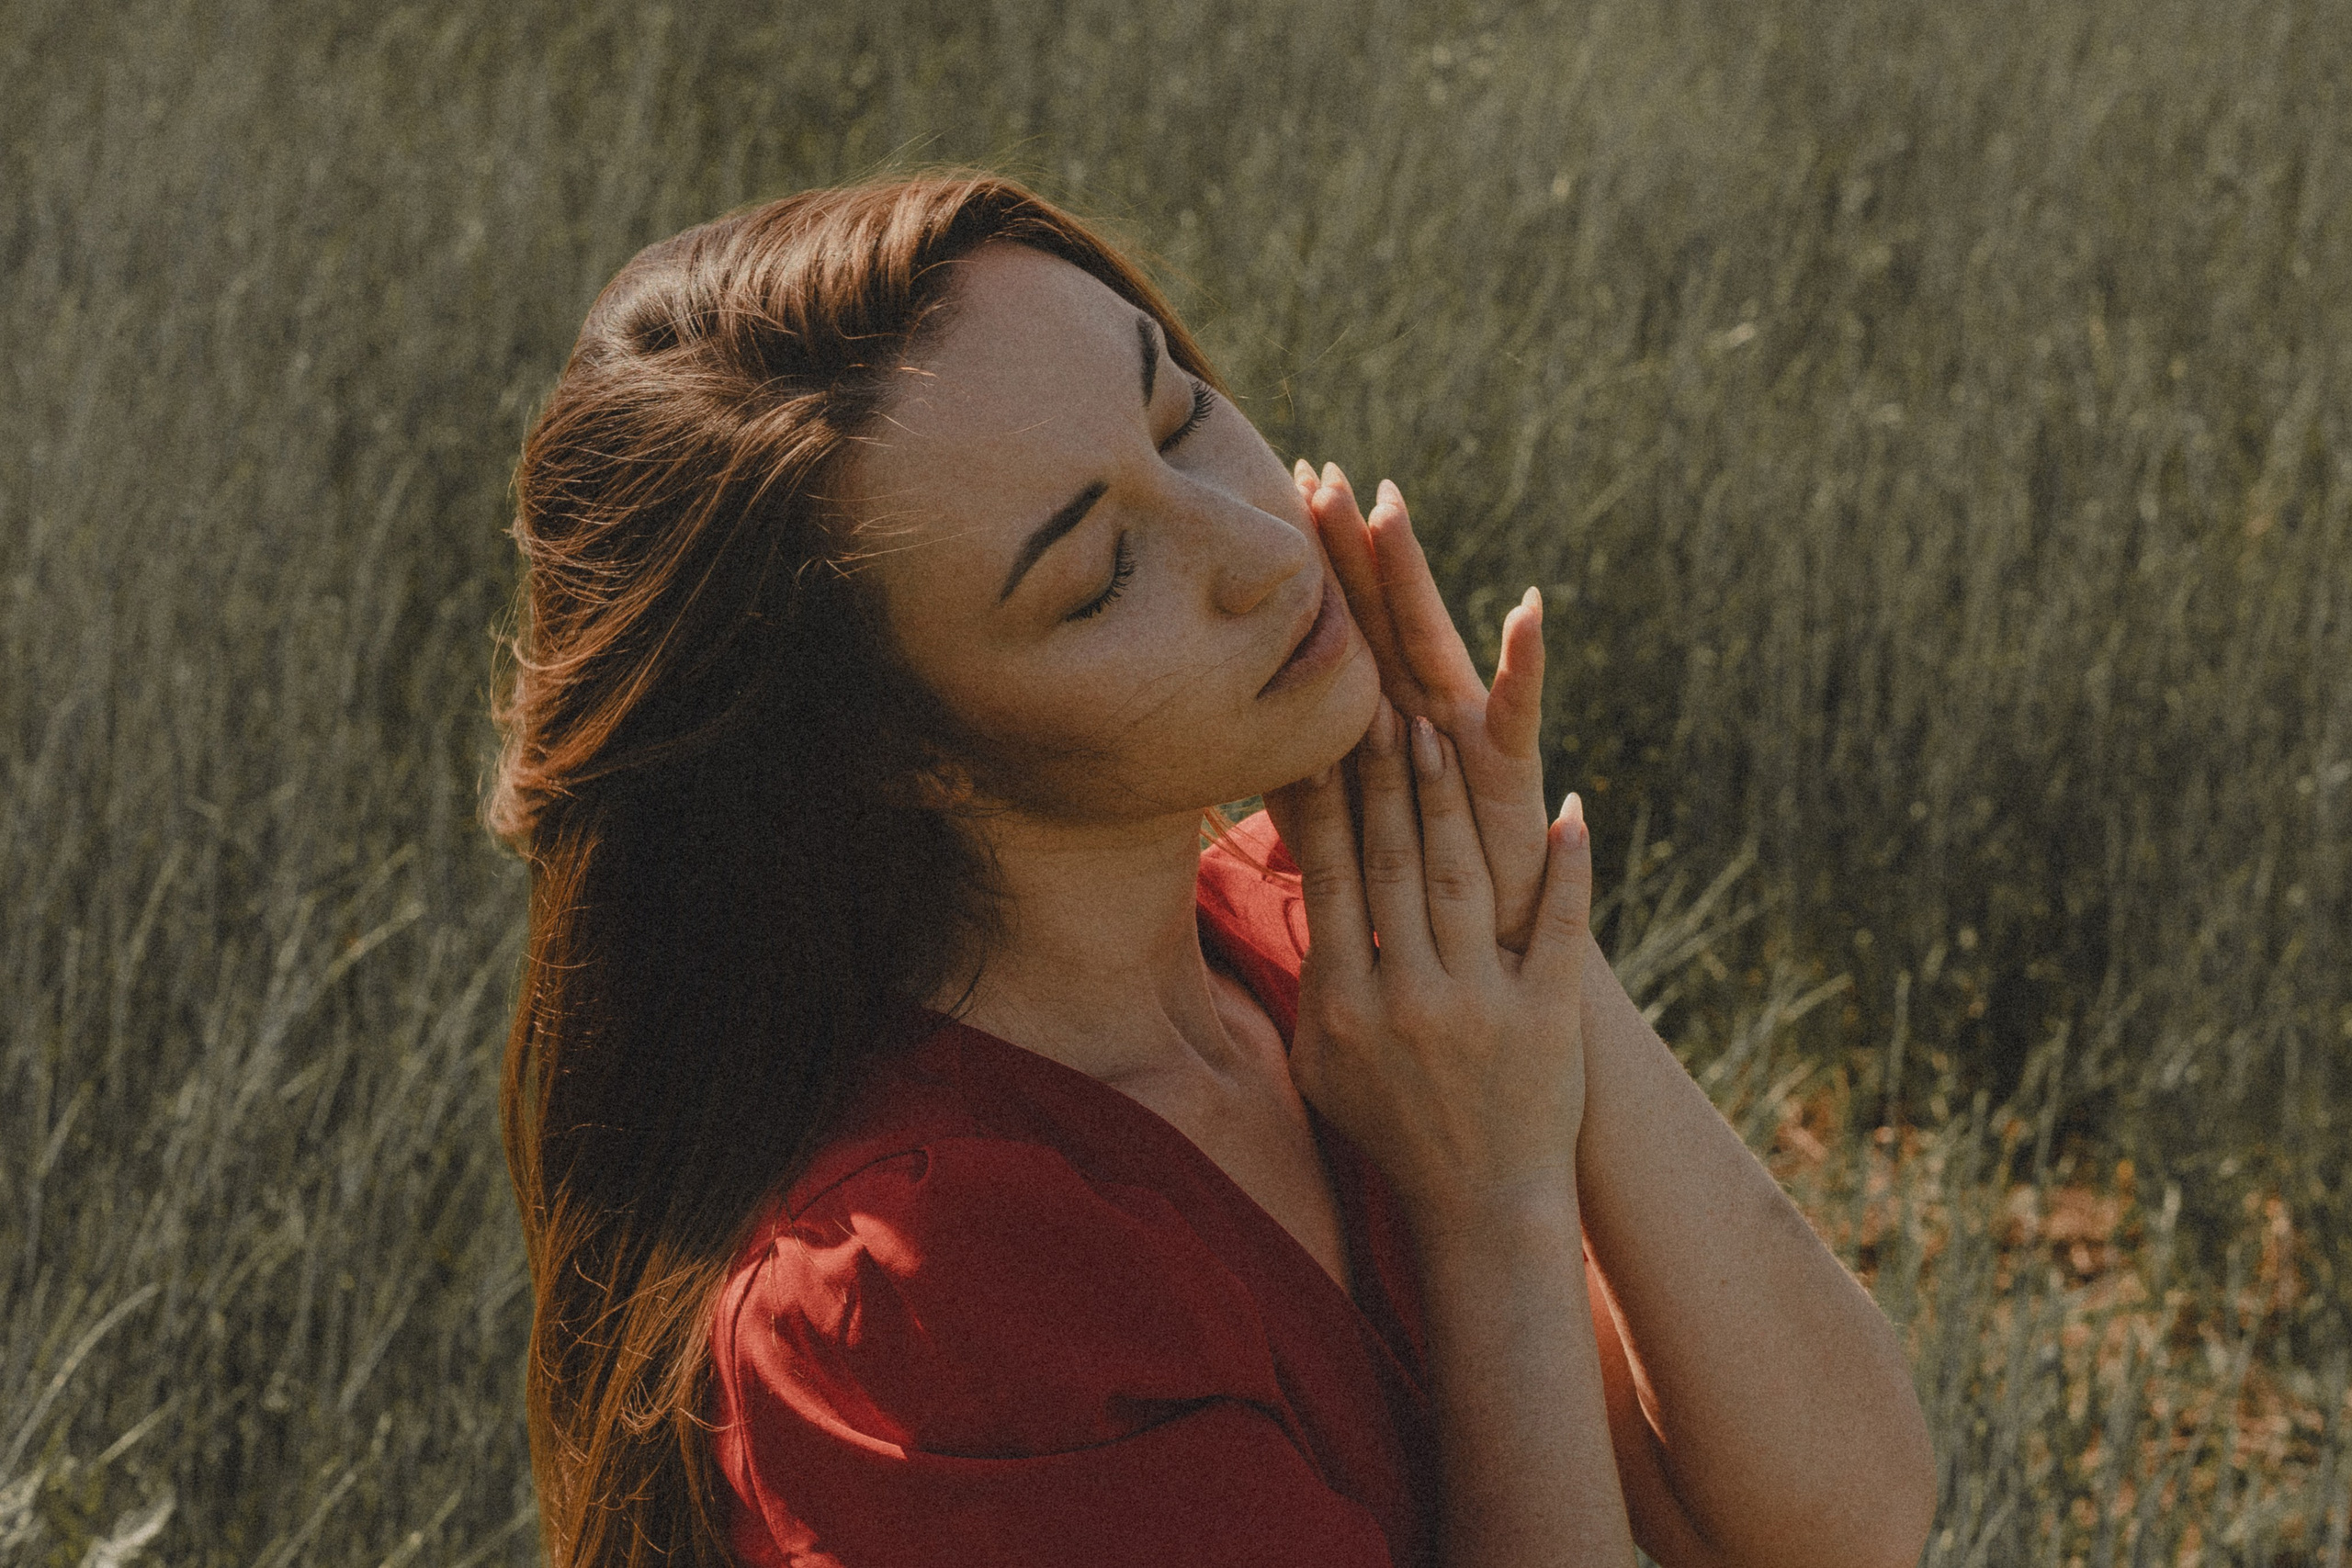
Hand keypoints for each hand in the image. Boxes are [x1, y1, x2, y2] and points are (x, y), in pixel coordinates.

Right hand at [1263, 692, 1595, 1233]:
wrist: (1481, 1208)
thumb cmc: (1392, 1129)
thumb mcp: (1323, 1065)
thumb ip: (1310, 985)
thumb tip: (1298, 902)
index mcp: (1346, 1007)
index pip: (1333, 881)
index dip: (1326, 805)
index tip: (1318, 739)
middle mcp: (1408, 1000)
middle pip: (1395, 863)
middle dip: (1386, 777)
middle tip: (1381, 704)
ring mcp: (1481, 1006)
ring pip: (1462, 878)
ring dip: (1450, 798)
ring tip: (1440, 728)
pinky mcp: (1547, 1017)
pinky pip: (1557, 926)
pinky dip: (1568, 867)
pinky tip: (1570, 809)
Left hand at [1292, 460, 1551, 952]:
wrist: (1490, 951)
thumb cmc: (1413, 895)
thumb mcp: (1337, 830)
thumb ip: (1294, 782)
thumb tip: (1214, 748)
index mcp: (1378, 718)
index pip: (1336, 627)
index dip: (1306, 567)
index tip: (1272, 495)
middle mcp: (1422, 709)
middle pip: (1378, 612)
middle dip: (1349, 543)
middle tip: (1319, 467)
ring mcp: (1465, 729)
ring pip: (1431, 637)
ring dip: (1412, 572)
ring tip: (1391, 505)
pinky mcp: (1508, 767)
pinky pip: (1517, 709)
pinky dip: (1525, 661)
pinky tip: (1528, 608)